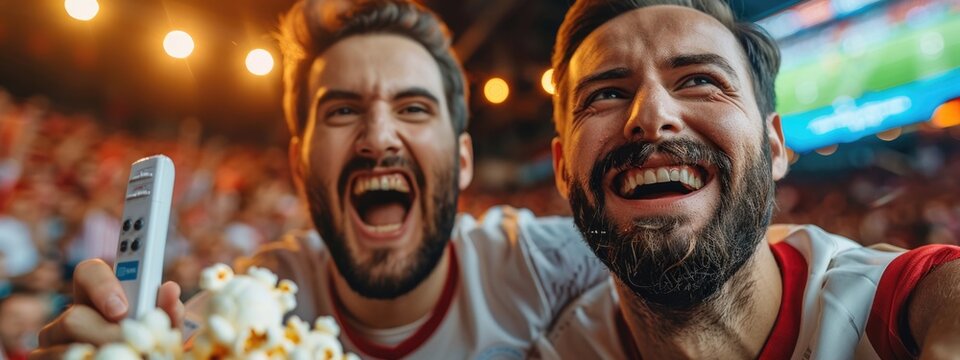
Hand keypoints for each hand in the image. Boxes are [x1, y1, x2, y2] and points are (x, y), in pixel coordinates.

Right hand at [28, 259, 183, 358]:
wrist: (141, 355)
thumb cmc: (151, 342)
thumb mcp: (161, 326)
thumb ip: (165, 308)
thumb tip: (170, 289)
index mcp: (97, 295)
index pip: (88, 272)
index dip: (103, 287)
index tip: (121, 309)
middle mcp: (69, 315)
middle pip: (75, 317)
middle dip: (108, 335)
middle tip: (135, 346)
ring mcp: (52, 341)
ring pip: (68, 347)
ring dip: (102, 355)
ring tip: (129, 357)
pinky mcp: (44, 359)